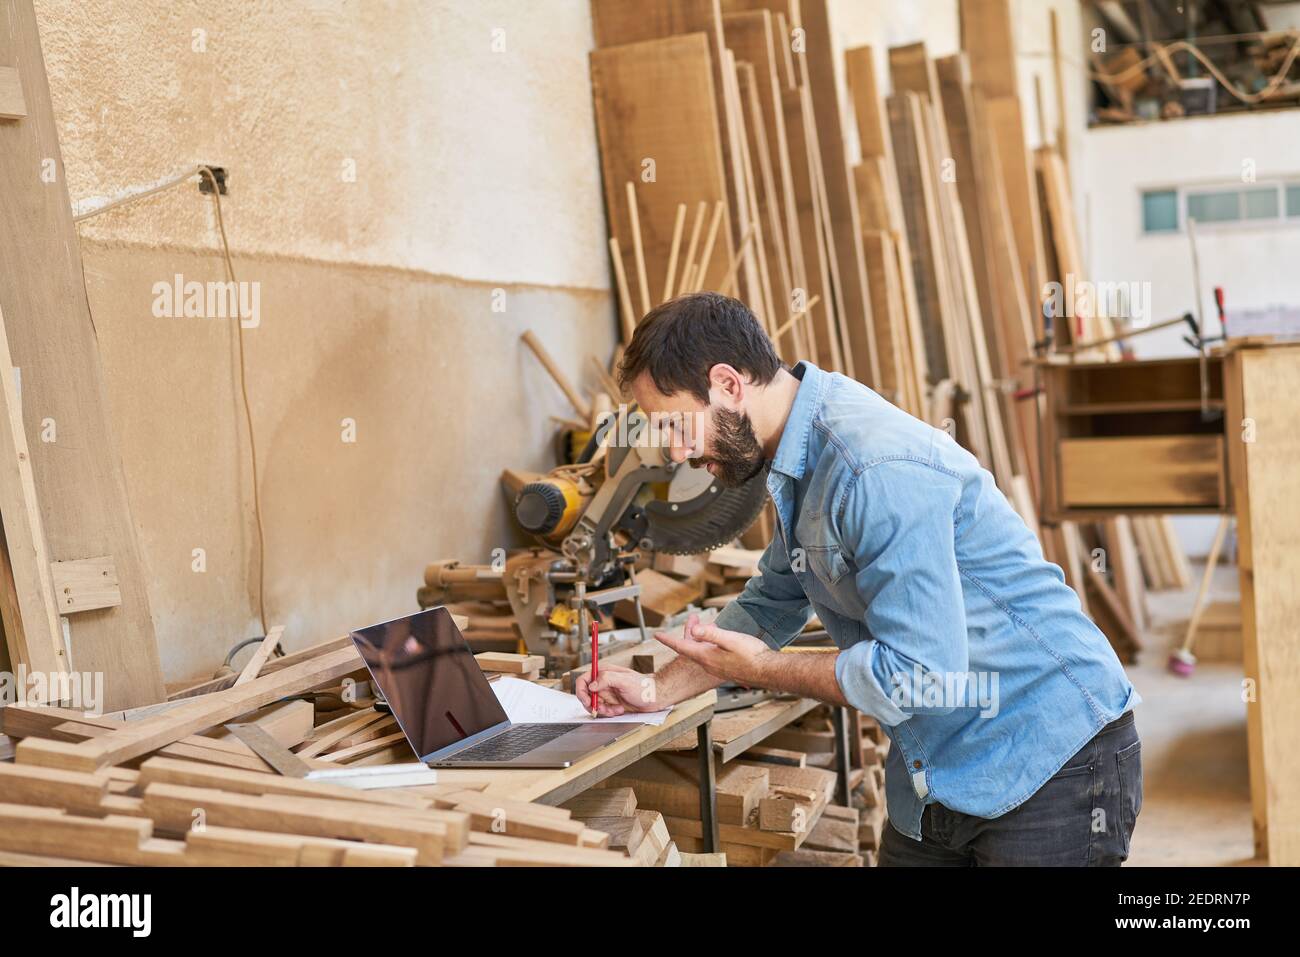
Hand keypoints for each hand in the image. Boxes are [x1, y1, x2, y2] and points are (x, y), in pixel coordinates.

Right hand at [575, 663, 663, 716]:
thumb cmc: (643, 687)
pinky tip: (620, 710)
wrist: (654, 698)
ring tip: (616, 709)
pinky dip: (609, 713)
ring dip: (603, 710)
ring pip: (594, 705)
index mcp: (603, 673)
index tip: (587, 701)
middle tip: (603, 709)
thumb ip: (607, 679)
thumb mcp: (625, 681)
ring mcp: (606, 693)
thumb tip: (591, 685)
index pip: (583, 680)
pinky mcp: (610, 703)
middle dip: (593, 704)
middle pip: (586, 695)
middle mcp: (602, 682)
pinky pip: (602, 711)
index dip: (581, 691)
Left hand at [654, 613, 776, 686]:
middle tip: (693, 619)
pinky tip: (719, 640)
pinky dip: (710, 645)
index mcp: (707, 657)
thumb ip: (711, 634)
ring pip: (702, 651)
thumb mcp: (731, 640)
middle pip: (691, 647)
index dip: (668, 640)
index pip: (682, 647)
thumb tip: (693, 630)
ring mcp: (717, 668)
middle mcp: (709, 665)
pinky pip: (711, 656)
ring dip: (701, 639)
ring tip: (707, 626)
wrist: (768, 672)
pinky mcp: (726, 669)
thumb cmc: (753, 656)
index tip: (657, 635)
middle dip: (689, 633)